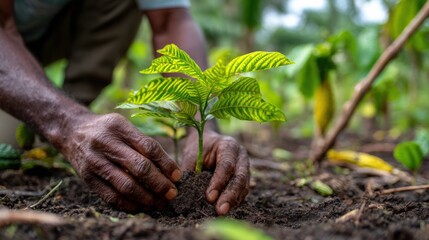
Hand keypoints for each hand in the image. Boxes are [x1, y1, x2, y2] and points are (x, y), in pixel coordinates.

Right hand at [60, 113, 181, 211]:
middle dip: (160, 184)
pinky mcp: (88, 179)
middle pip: (139, 167)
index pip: (148, 147)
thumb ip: (142, 143)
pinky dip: (129, 205)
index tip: (178, 176)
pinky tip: (142, 206)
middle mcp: (106, 144)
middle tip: (172, 193)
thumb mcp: (123, 126)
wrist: (71, 131)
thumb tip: (168, 168)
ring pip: (126, 185)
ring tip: (160, 203)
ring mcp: (95, 163)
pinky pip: (111, 197)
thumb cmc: (106, 130)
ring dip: (147, 198)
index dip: (166, 163)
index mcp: (119, 128)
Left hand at [182, 129, 249, 214]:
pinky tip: (225, 210)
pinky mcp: (244, 179)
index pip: (226, 166)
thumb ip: (189, 168)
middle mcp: (241, 157)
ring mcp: (245, 168)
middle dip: (230, 196)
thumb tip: (181, 189)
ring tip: (222, 213)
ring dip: (233, 201)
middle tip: (220, 210)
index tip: (209, 197)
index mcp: (229, 146)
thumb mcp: (193, 152)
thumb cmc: (200, 146)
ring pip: (243, 187)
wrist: (210, 141)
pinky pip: (242, 192)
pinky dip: (234, 202)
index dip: (219, 182)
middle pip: (240, 178)